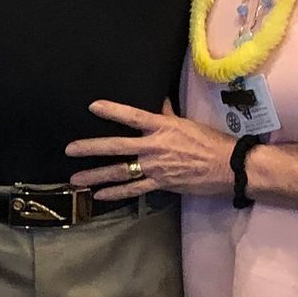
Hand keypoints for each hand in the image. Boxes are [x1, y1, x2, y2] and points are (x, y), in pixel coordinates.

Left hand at [67, 99, 238, 201]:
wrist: (228, 166)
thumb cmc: (209, 141)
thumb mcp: (187, 123)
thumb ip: (167, 114)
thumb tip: (158, 101)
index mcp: (162, 127)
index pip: (132, 116)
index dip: (112, 111)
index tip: (92, 107)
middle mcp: (154, 146)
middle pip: (116, 146)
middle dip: (90, 148)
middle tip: (69, 149)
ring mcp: (155, 167)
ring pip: (119, 171)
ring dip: (95, 175)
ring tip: (76, 178)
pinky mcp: (160, 184)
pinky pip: (133, 189)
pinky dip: (115, 193)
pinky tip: (99, 195)